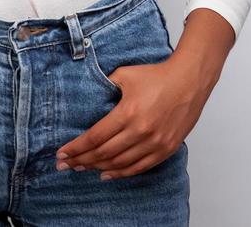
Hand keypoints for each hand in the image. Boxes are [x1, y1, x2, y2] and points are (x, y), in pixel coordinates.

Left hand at [55, 49, 218, 180]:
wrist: (189, 81)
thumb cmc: (157, 76)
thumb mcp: (124, 75)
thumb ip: (104, 87)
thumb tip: (89, 98)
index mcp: (128, 113)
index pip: (95, 137)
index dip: (76, 148)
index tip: (62, 153)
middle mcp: (140, 131)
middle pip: (103, 153)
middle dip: (81, 160)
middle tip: (65, 164)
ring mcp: (155, 143)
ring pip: (119, 163)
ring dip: (97, 168)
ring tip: (81, 168)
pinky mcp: (165, 149)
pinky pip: (139, 167)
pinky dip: (121, 173)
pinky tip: (106, 175)